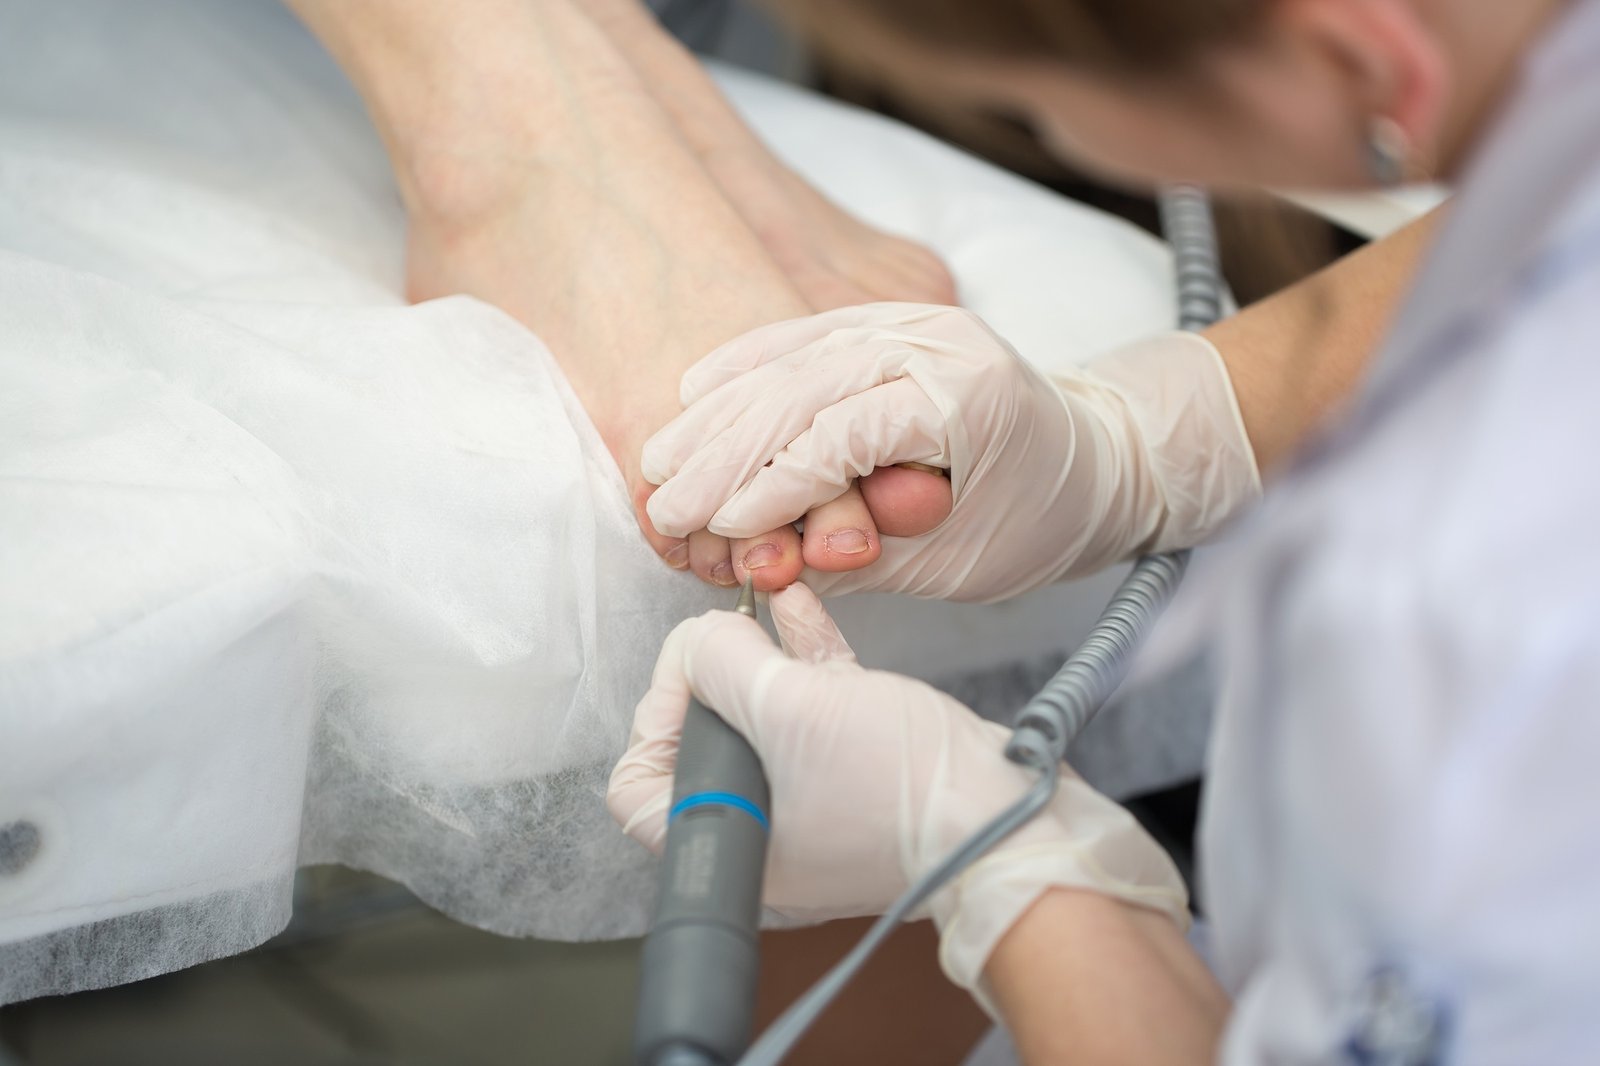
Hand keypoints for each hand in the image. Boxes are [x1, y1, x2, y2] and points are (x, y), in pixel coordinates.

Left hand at [607, 584, 1186, 991]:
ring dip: (759, 656)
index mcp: (729, 847)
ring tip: (759, 607)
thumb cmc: (896, 787)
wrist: (1005, 818)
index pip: (636, 786)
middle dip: (714, 674)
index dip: (653, 716)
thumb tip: (699, 637)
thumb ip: (721, 662)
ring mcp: (812, 802)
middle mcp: (761, 832)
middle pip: (699, 742)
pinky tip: (799, 608)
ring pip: (762, 719)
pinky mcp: (859, 772)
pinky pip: (813, 712)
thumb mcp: (787, 707)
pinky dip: (804, 662)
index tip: (693, 669)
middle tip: (730, 636)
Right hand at [642, 304, 1259, 601]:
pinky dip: (748, 364)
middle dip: (724, 453)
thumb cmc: (1038, 519)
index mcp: (966, 396)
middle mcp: (936, 341)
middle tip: (664, 505)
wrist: (1099, 457)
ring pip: (794, 358)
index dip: (774, 486)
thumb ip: (862, 559)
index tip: (720, 530)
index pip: (845, 434)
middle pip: (804, 388)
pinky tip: (696, 391)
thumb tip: (766, 561)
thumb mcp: (958, 563)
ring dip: (719, 412)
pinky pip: (804, 335)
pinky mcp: (891, 320)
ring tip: (658, 462)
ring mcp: (912, 320)